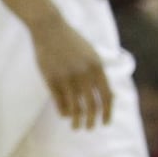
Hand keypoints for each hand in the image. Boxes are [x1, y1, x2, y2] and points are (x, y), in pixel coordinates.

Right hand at [28, 11, 113, 129]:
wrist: (50, 28)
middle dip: (91, 120)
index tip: (105, 123)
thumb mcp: (91, 55)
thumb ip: (98, 73)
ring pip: (74, 106)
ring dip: (76, 120)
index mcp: (97, 67)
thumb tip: (107, 95)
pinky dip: (63, 111)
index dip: (107, 112)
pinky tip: (65, 116)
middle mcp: (84, 74)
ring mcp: (67, 77)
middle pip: (91, 105)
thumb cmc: (72, 42)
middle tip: (90, 129)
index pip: (106, 96)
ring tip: (76, 127)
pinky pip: (59, 101)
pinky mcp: (51, 79)